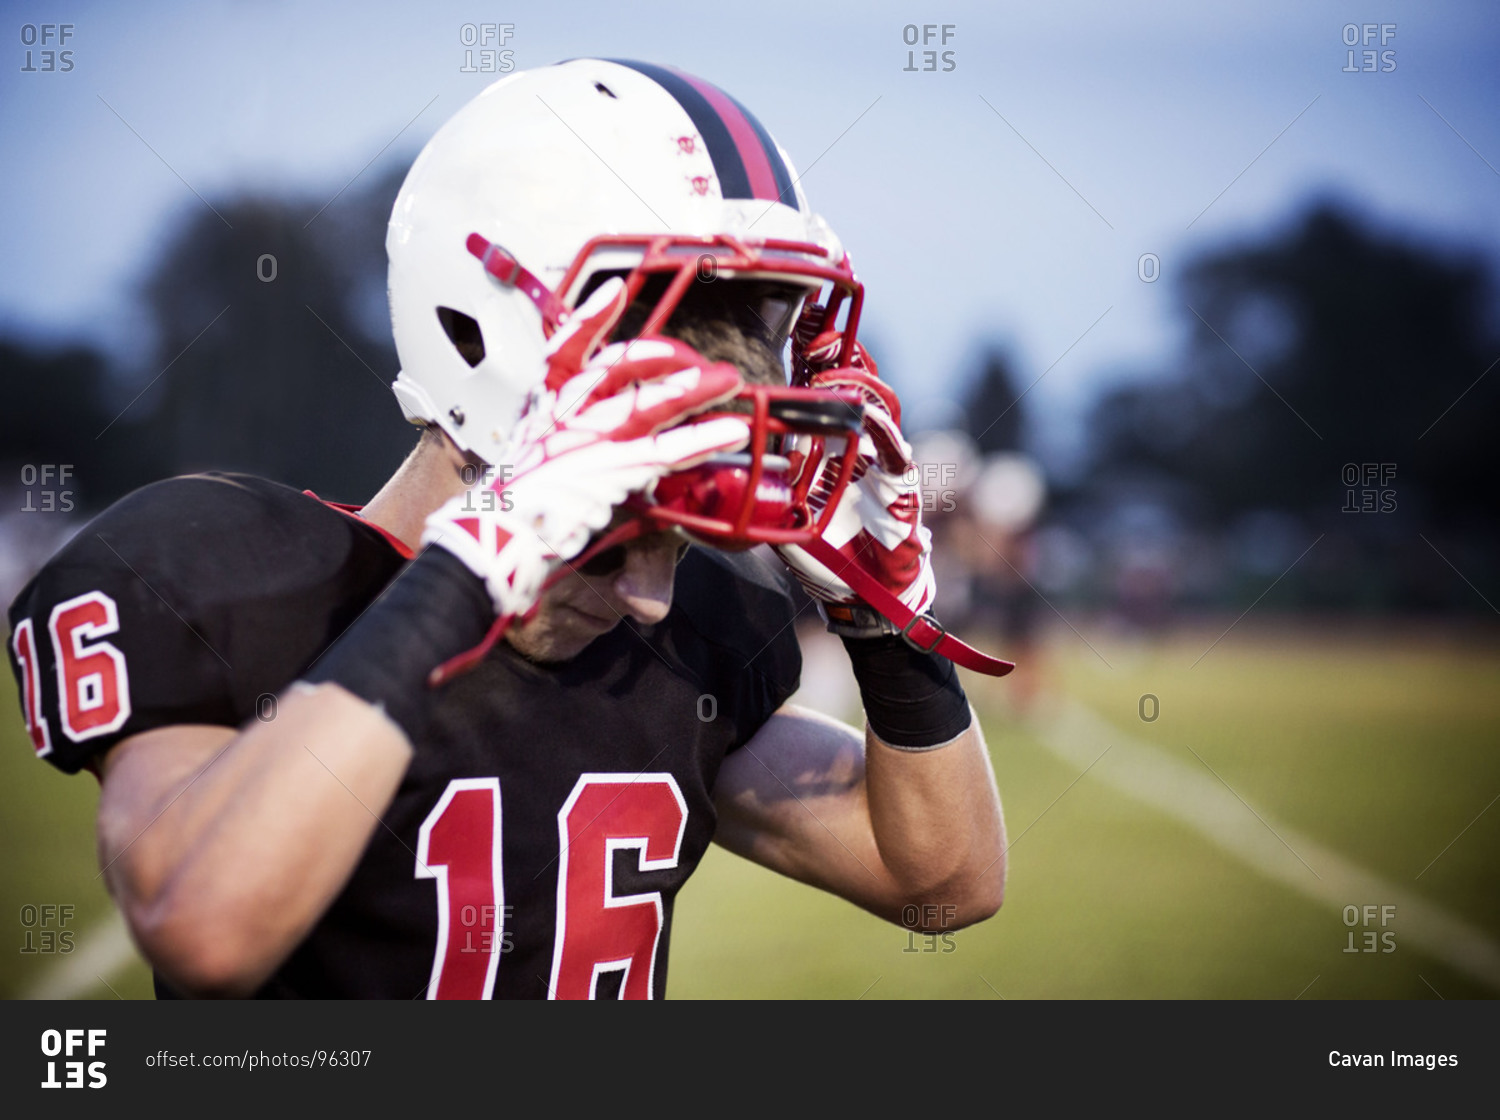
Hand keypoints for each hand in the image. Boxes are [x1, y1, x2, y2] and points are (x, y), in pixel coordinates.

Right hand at [423, 278, 748, 617]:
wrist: (499, 535)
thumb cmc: (518, 502)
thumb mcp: (535, 454)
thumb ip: (568, 434)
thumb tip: (603, 430)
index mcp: (545, 405)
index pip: (565, 348)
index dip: (590, 316)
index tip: (615, 290)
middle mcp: (567, 414)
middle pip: (618, 368)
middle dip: (665, 357)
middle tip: (697, 359)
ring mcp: (590, 440)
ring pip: (651, 402)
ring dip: (695, 389)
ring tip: (728, 381)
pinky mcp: (613, 471)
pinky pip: (667, 448)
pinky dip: (702, 438)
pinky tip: (730, 431)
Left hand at [775, 327, 935, 619]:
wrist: (866, 593)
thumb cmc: (826, 553)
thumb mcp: (784, 513)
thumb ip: (760, 487)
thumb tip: (707, 479)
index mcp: (835, 446)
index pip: (826, 388)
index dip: (814, 354)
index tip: (796, 323)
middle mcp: (863, 444)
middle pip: (854, 382)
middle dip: (837, 349)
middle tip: (817, 319)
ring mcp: (884, 460)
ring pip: (878, 404)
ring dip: (856, 381)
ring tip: (832, 362)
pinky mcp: (901, 485)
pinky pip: (893, 449)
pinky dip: (879, 429)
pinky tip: (865, 413)